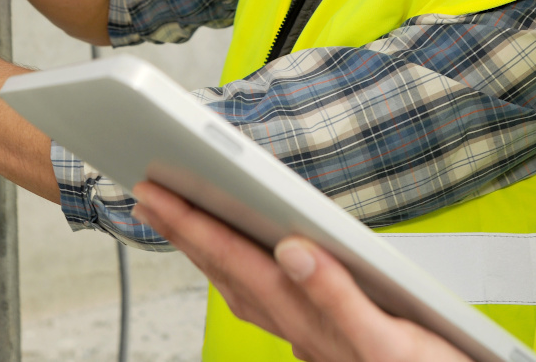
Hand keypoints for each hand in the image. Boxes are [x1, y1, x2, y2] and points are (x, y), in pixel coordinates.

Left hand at [132, 183, 471, 361]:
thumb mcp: (388, 340)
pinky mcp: (323, 337)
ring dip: (206, 251)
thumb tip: (293, 249)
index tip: (154, 195)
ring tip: (180, 221)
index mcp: (306, 319)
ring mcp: (307, 335)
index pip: (235, 262)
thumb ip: (338, 296)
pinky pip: (263, 299)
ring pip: (239, 288)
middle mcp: (297, 328)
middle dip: (183, 233)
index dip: (191, 226)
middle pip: (225, 272)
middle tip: (147, 197)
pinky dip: (240, 273)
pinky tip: (242, 264)